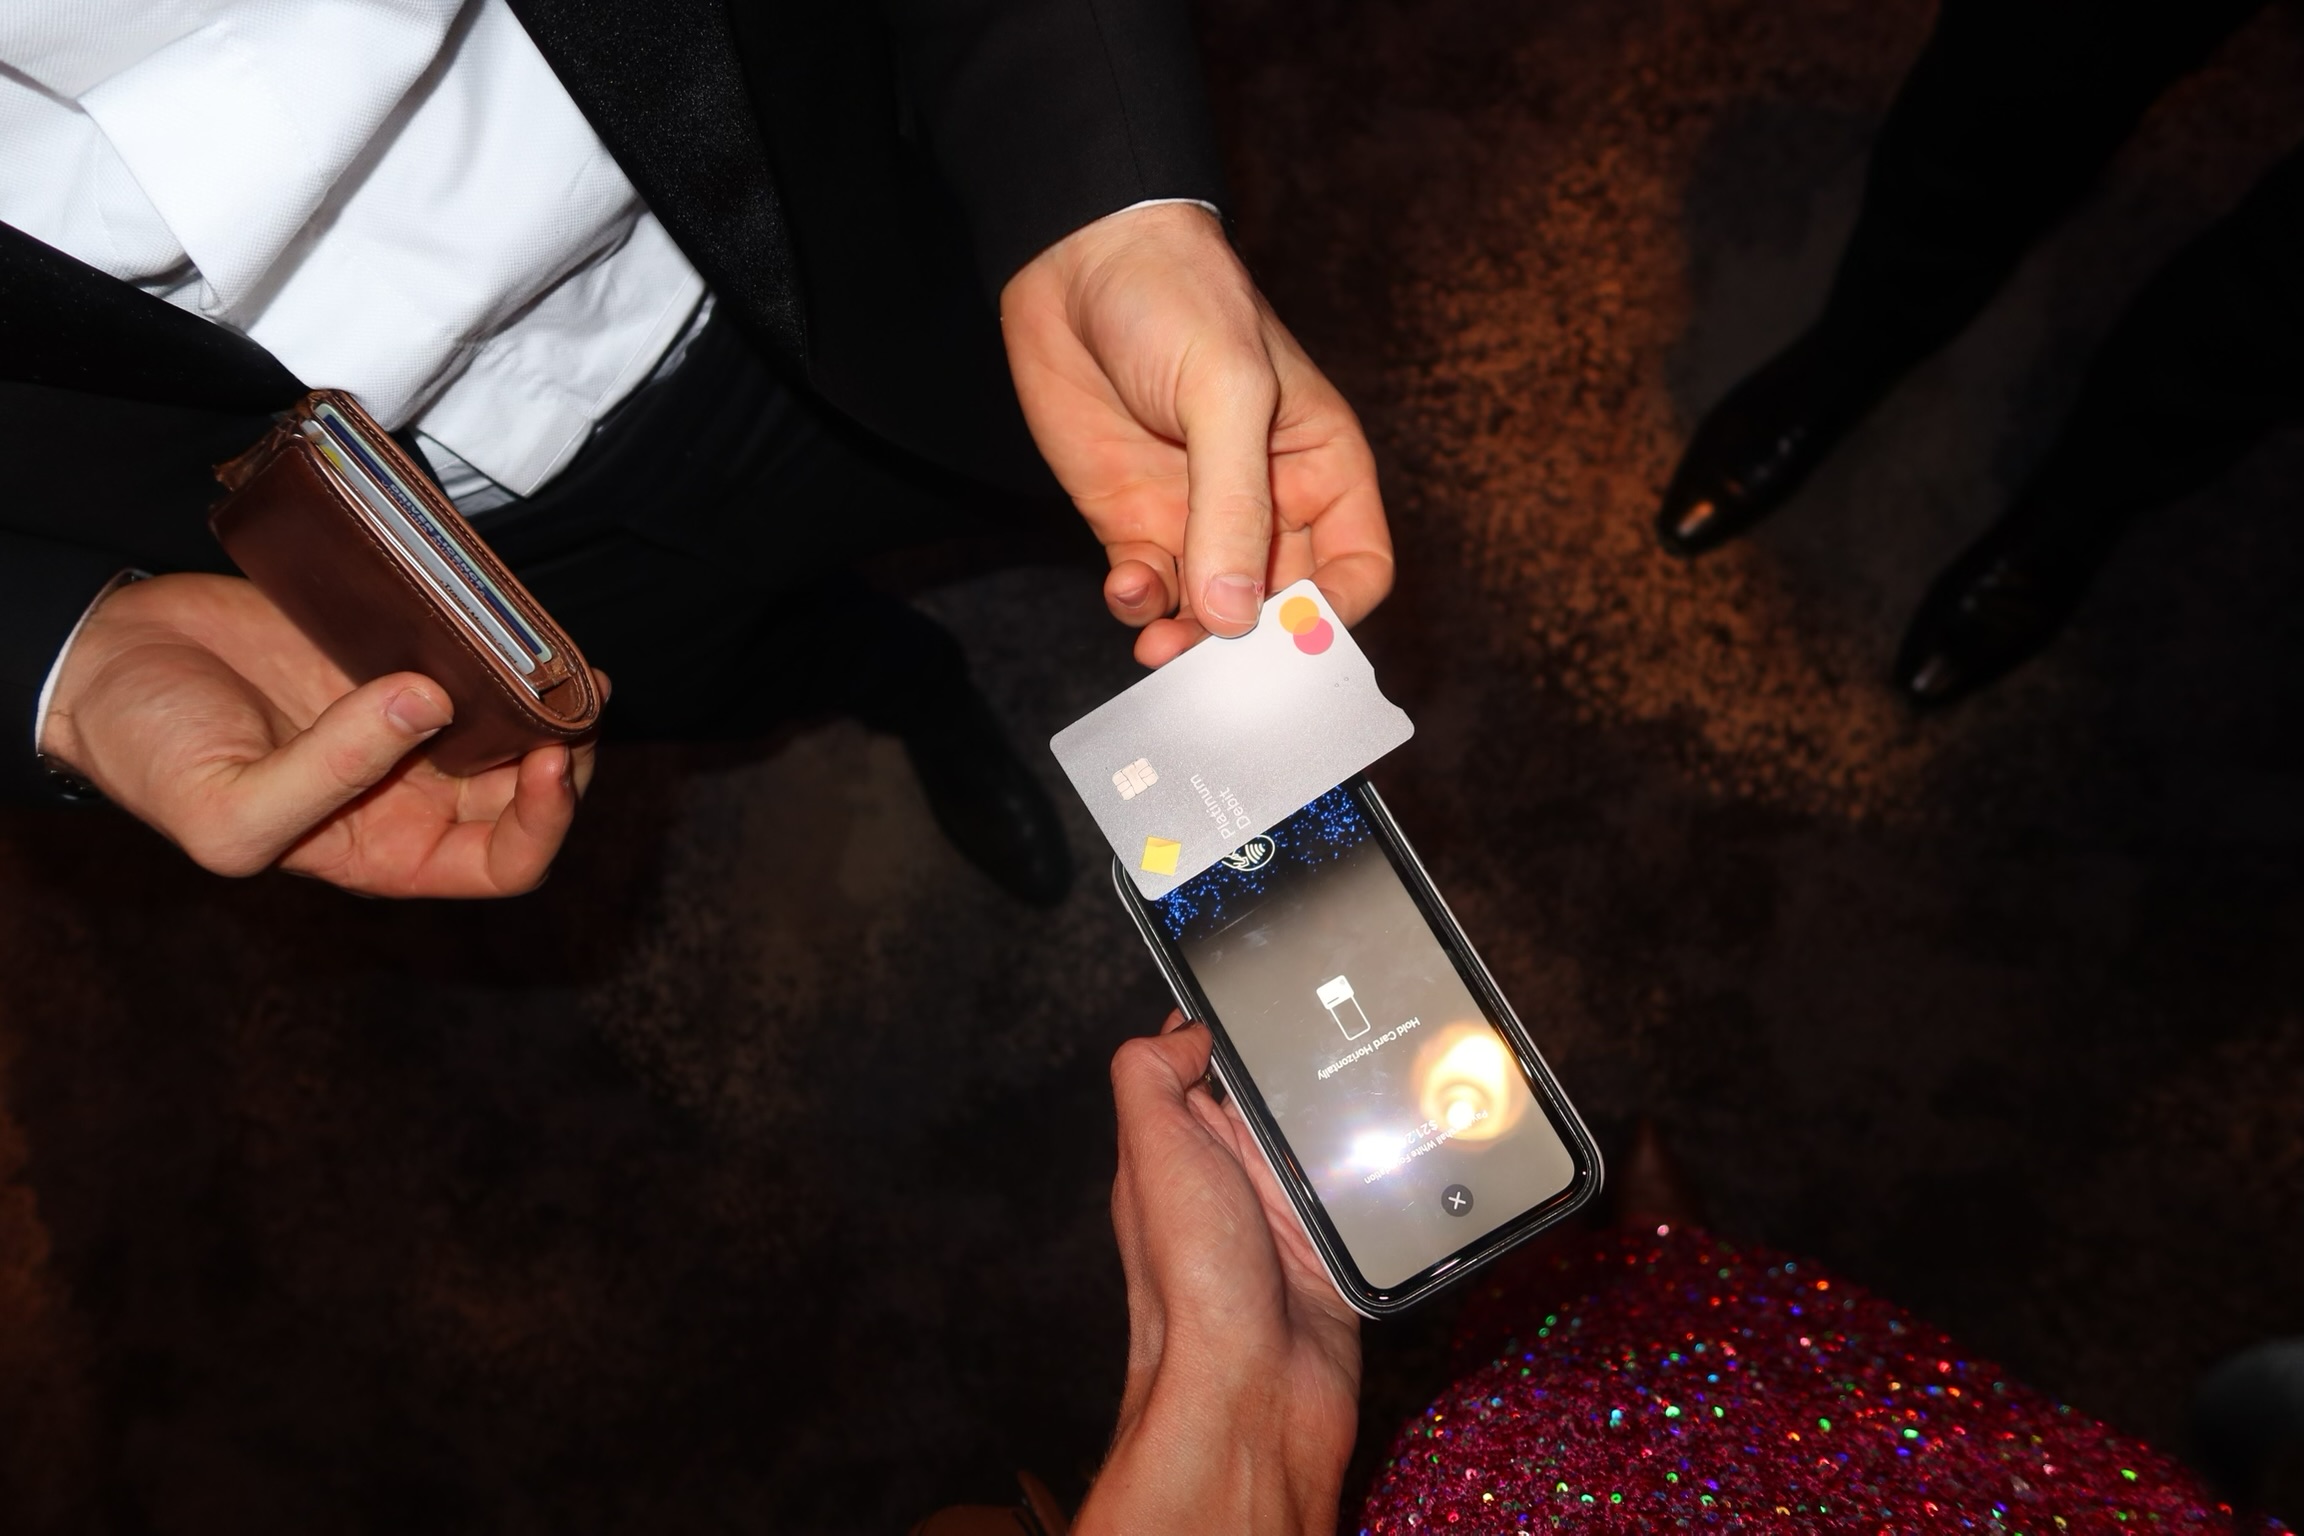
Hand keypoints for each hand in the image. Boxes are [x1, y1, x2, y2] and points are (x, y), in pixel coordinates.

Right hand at [38, 572, 598, 897]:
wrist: (107, 660)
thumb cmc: (152, 756)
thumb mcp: (227, 806)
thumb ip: (329, 774)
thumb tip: (429, 703)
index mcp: (388, 852)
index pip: (504, 862)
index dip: (543, 823)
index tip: (547, 761)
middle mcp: (416, 793)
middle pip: (532, 789)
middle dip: (566, 751)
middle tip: (573, 697)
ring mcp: (413, 719)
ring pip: (517, 721)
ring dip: (550, 696)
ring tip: (567, 659)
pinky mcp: (399, 652)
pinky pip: (475, 654)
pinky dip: (506, 643)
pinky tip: (520, 620)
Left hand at [1002, 202, 1393, 665]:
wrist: (1076, 256)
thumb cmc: (1178, 298)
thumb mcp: (1227, 391)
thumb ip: (1232, 504)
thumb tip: (1234, 615)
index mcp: (1322, 464)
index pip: (1356, 568)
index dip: (1333, 615)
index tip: (1292, 642)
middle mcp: (1267, 502)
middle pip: (1280, 608)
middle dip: (1250, 647)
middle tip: (1215, 673)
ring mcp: (1197, 515)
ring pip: (1210, 613)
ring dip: (1188, 640)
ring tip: (1162, 644)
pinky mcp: (1133, 519)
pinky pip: (1148, 590)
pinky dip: (1138, 604)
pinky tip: (1126, 588)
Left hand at [1075, 1014, 1360, 1535]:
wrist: (1253, 1396)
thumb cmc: (1193, 1281)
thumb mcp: (1153, 1152)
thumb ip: (1152, 1078)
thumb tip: (1185, 1028)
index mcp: (1176, 1147)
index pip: (1202, 1062)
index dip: (1231, 1025)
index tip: (1274, 984)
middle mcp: (1227, 1178)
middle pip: (1276, 1095)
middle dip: (1308, 1067)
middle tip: (1354, 1027)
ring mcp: (1282, 1216)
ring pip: (1327, 1139)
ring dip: (1354, 1120)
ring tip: (1391, 1083)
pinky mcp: (1334, 1252)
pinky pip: (1367, 1195)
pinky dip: (1388, 1177)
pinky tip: (1411, 1150)